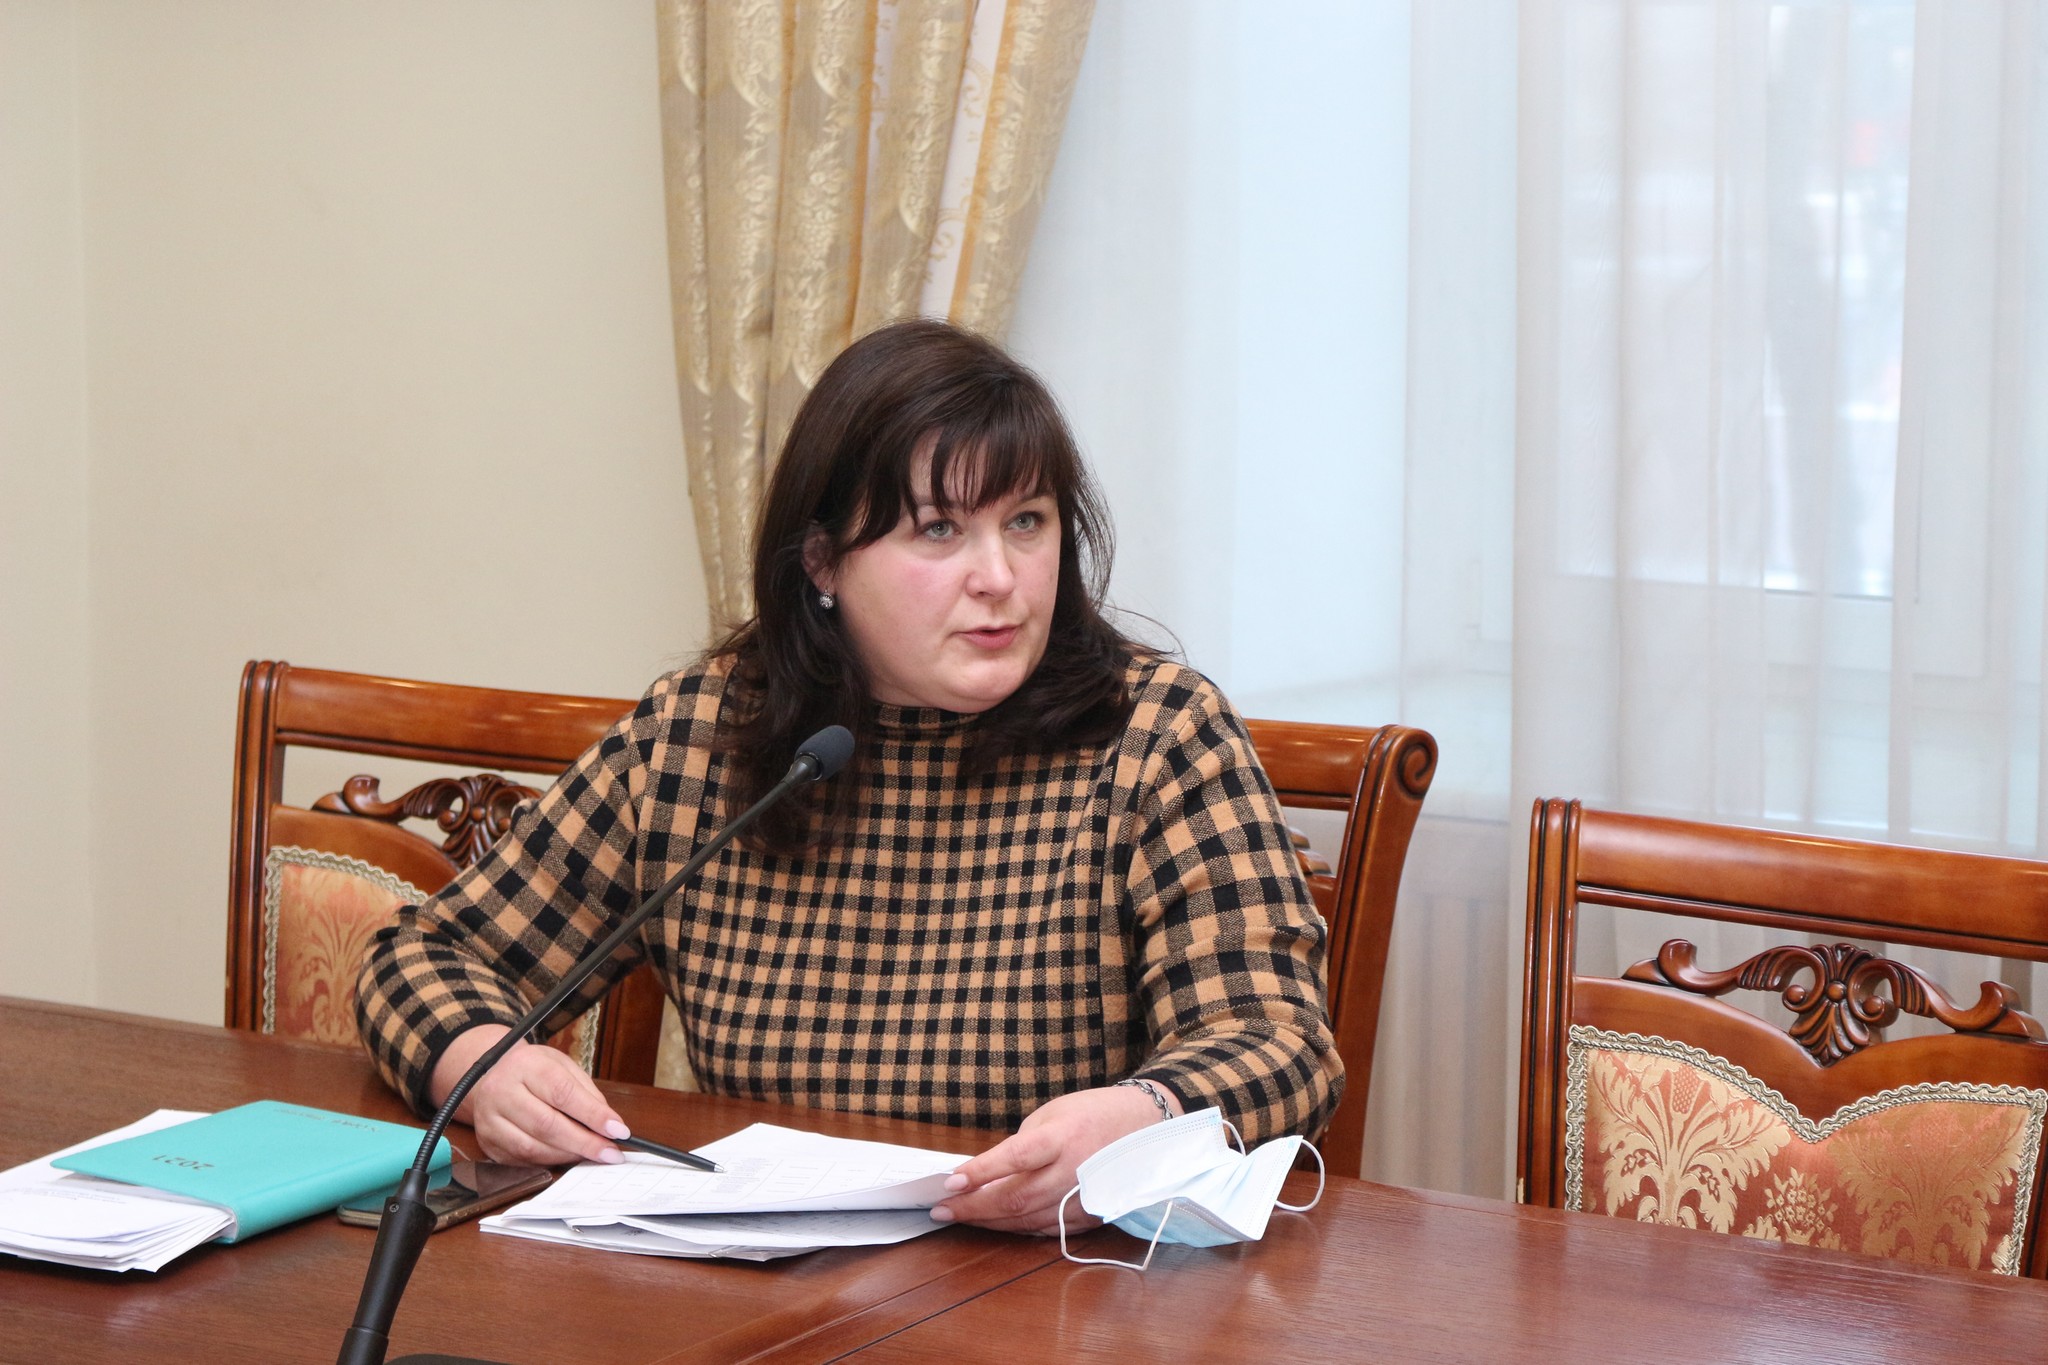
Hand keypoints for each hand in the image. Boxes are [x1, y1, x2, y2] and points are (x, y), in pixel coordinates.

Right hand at [429, 1023, 630, 1166]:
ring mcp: (490, 1120)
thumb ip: (586, 1093)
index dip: (593, 1114)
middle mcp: (501, 1092)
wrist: (491, 1075)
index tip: (618, 1130)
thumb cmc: (533, 1070)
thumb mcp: (562, 1066)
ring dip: (568, 1155)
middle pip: (546, 1124)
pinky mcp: (487, 1143)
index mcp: (525, 1065)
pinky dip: (549, 1161)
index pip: (562, 1093)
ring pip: (533, 1147)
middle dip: (584, 1143)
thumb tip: (610, 1124)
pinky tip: (566, 1157)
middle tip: (610, 1153)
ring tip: (592, 1154)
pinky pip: (522, 1160)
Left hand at [931, 1083, 1178, 1234]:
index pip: (1016, 1157)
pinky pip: (1045, 1229)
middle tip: (941, 1208)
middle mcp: (1075, 1171)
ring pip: (1026, 1220)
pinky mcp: (1091, 1217)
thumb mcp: (1051, 1115)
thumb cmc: (1092, 1113)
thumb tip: (985, 1177)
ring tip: (960, 1216)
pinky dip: (1016, 1228)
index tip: (950, 1182)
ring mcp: (1084, 1199)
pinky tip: (995, 1223)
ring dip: (988, 1221)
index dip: (981, 1172)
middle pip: (1016, 1198)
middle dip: (973, 1206)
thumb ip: (1021, 1147)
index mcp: (1064, 1137)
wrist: (1145, 1126)